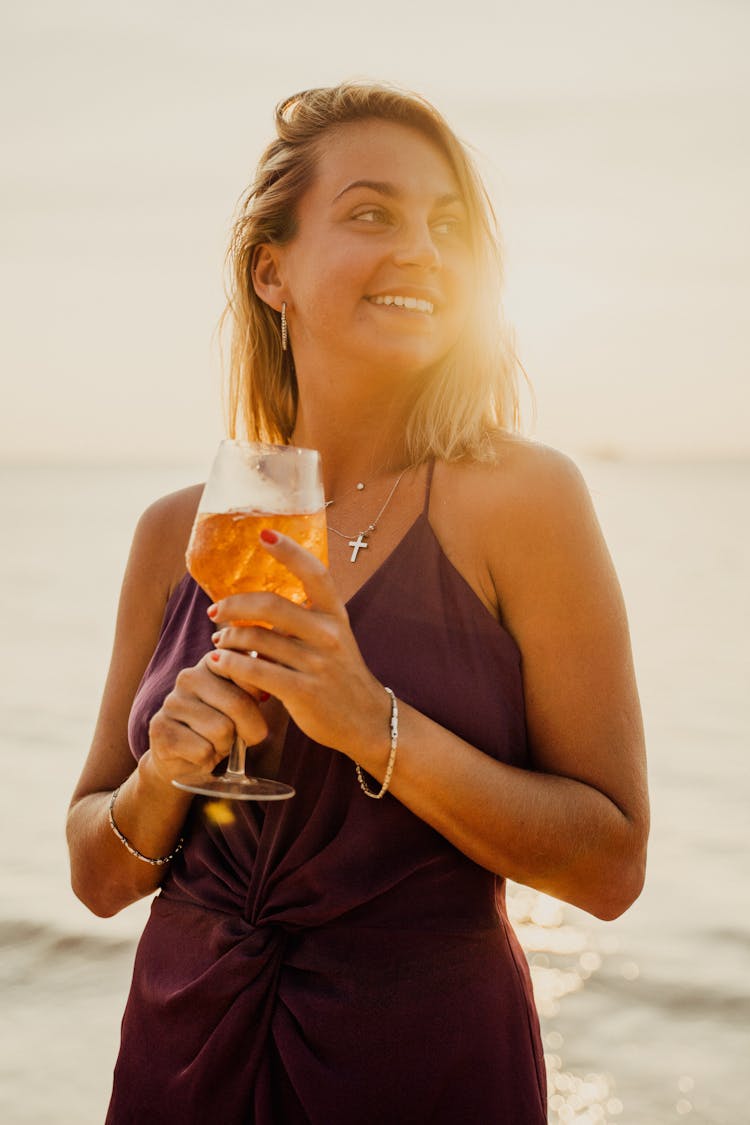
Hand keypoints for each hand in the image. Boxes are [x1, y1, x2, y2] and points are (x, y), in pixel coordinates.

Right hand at [145, 652, 268, 787]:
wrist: (183, 759)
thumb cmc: (220, 728)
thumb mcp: (243, 704)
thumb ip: (255, 689)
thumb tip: (265, 689)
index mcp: (213, 662)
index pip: (248, 674)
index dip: (257, 702)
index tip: (251, 708)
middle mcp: (189, 676)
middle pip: (238, 703)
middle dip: (249, 729)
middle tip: (239, 738)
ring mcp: (171, 702)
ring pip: (221, 730)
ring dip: (225, 746)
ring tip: (213, 744)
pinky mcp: (160, 730)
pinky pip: (203, 750)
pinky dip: (207, 759)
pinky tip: (197, 754)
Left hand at [207, 531, 390, 759]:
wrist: (366, 720)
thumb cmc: (339, 674)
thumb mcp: (332, 638)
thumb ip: (302, 619)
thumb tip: (255, 603)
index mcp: (336, 614)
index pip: (314, 572)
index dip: (289, 551)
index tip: (263, 534)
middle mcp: (329, 634)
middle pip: (272, 605)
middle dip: (235, 605)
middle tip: (216, 610)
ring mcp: (317, 664)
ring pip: (257, 639)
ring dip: (228, 638)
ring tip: (219, 641)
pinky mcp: (303, 692)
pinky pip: (255, 671)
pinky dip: (230, 664)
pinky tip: (219, 661)